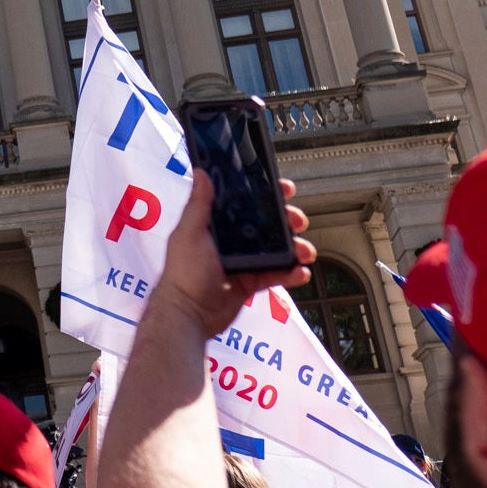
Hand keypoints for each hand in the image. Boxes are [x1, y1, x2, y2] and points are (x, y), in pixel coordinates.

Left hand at [158, 170, 312, 335]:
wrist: (189, 315)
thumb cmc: (183, 273)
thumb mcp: (189, 233)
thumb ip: (198, 204)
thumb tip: (200, 172)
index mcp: (215, 225)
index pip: (243, 203)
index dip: (264, 194)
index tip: (283, 189)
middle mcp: (230, 241)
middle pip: (265, 224)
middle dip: (286, 221)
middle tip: (297, 221)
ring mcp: (242, 262)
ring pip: (275, 250)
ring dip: (294, 248)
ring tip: (303, 251)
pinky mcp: (250, 283)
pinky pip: (276, 275)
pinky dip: (290, 273)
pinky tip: (300, 272)